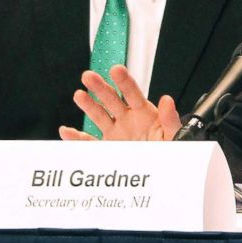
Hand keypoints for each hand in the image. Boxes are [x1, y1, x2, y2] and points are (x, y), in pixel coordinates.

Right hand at [58, 65, 181, 140]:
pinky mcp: (107, 148)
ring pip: (98, 116)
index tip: (116, 69)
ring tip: (79, 95)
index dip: (124, 81)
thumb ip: (170, 119)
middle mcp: (127, 120)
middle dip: (99, 87)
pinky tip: (66, 131)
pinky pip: (89, 143)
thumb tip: (167, 101)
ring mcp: (115, 133)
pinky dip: (76, 138)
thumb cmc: (170, 151)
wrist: (162, 173)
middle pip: (111, 100)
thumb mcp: (175, 135)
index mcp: (144, 114)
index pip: (132, 94)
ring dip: (88, 105)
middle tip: (89, 76)